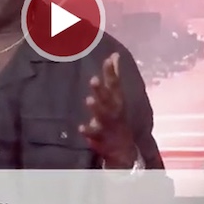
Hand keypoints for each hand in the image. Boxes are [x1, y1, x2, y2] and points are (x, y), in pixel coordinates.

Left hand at [78, 52, 136, 167]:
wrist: (124, 149)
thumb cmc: (117, 116)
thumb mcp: (117, 96)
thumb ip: (114, 76)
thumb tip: (114, 55)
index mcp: (117, 101)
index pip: (115, 84)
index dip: (112, 72)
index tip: (109, 59)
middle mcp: (114, 111)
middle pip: (108, 99)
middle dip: (101, 90)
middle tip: (94, 79)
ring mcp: (108, 125)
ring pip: (102, 116)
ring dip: (97, 108)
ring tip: (89, 100)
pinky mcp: (101, 139)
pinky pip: (94, 135)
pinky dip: (88, 131)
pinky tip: (80, 128)